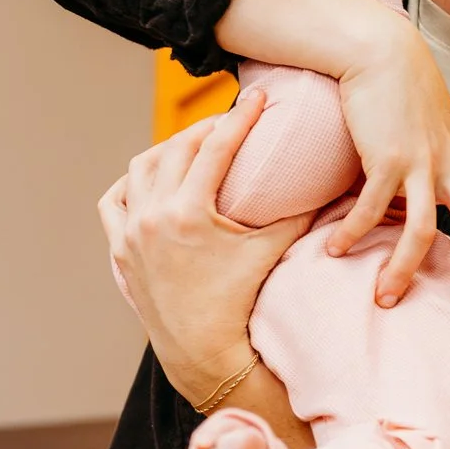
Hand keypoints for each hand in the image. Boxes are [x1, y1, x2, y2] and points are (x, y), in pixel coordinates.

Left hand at [99, 91, 314, 382]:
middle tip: (230, 122)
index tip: (257, 96)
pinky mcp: (121, 251)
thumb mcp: (270, 252)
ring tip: (193, 147)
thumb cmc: (240, 303)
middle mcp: (152, 217)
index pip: (216, 148)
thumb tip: (336, 184)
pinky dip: (131, 185)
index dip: (240, 117)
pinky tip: (150, 181)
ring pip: (140, 168)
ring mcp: (131, 234)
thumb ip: (299, 214)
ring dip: (167, 151)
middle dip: (205, 129)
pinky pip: (113, 203)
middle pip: (176, 148)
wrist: (203, 352)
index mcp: (188, 213)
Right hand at [330, 20, 449, 312]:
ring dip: (404, 270)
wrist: (383, 51)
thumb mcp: (434, 130)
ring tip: (386, 298)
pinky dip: (354, 233)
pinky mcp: (386, 156)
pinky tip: (335, 250)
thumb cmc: (404, 91)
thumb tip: (426, 198)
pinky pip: (372, 207)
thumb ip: (437, 163)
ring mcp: (421, 163)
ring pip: (423, 230)